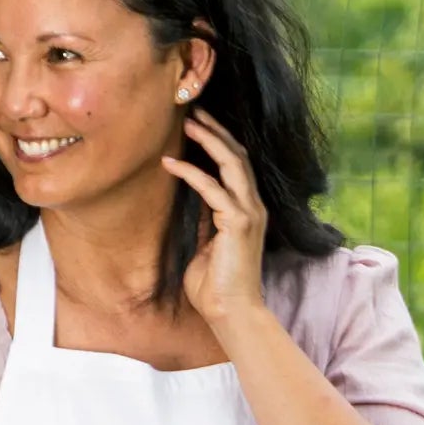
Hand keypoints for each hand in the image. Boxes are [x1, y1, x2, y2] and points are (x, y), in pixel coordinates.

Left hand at [160, 105, 267, 328]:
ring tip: (188, 122)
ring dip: (209, 139)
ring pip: (231, 163)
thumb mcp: (207, 246)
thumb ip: (205, 221)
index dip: (220, 143)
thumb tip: (194, 200)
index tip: (200, 126)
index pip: (237, 167)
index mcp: (247, 212)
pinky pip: (211, 188)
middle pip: (238, 155)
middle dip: (217, 130)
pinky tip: (170, 163)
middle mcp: (253, 207)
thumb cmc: (216, 287)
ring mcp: (248, 213)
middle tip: (194, 111)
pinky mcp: (237, 222)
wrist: (231, 313)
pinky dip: (189, 172)